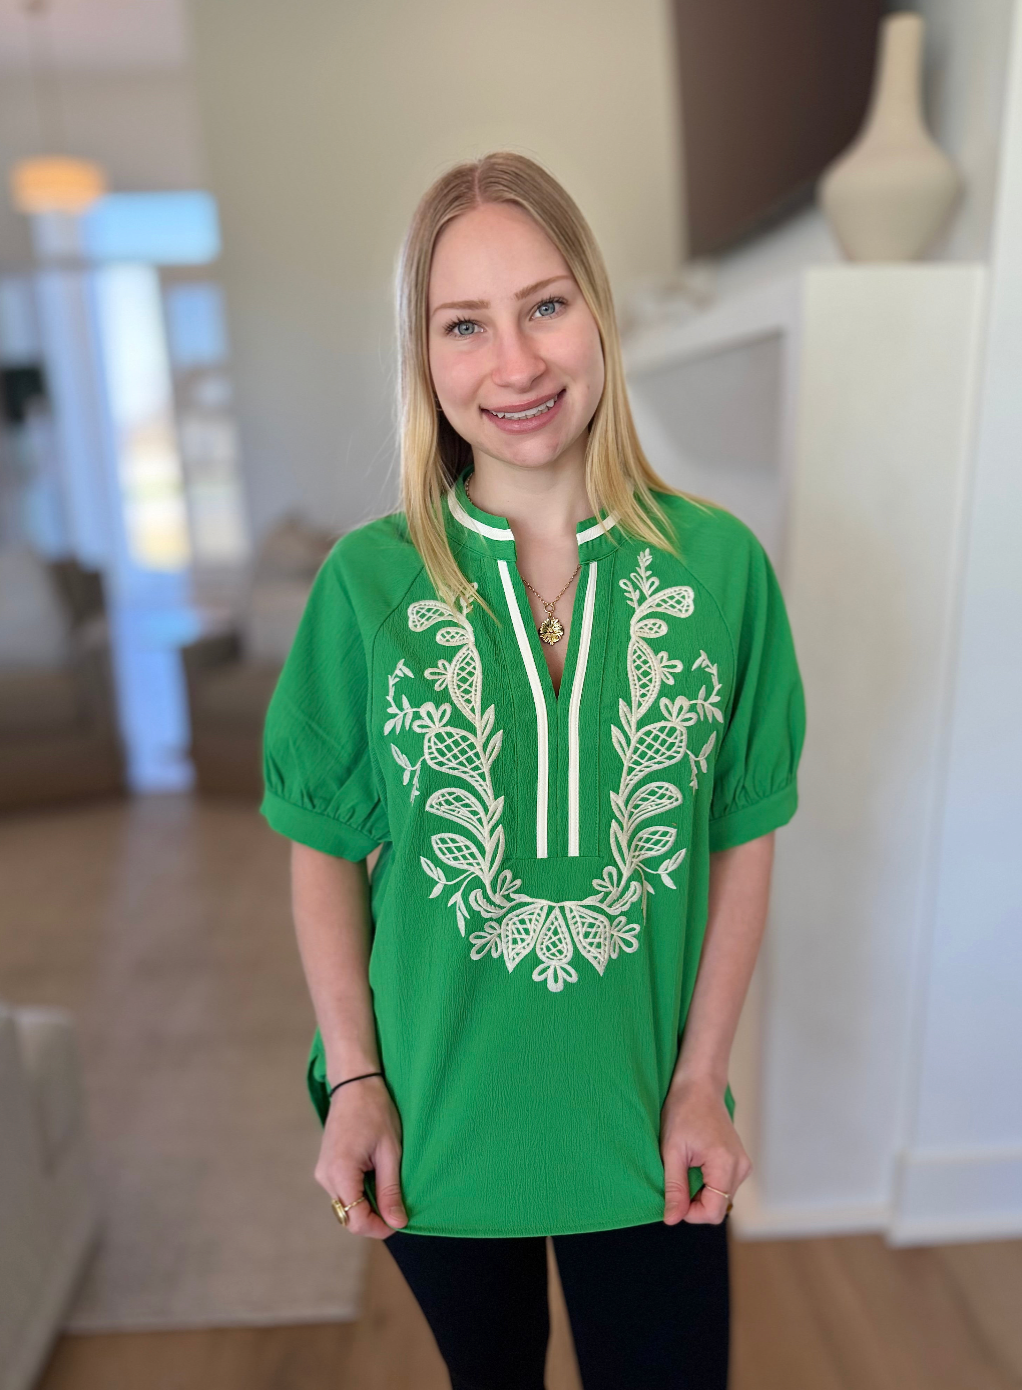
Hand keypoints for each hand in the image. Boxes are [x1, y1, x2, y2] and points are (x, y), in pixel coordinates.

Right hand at [314, 1075, 407, 1237]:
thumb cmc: (376, 1111)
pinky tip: (374, 1176)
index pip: (355, 1220)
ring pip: (345, 1206)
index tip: (399, 1221)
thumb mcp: (390, 1152)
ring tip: (387, 1185)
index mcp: (340, 1173)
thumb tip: (397, 1223)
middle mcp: (325, 1176)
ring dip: (366, 1205)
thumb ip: (390, 1190)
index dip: (378, 1227)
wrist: (355, 1084)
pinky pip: (342, 1192)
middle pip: (348, 1216)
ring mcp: (322, 1172)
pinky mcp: (325, 1167)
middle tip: (397, 1205)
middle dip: (373, 1218)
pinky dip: (359, 1193)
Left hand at [660, 1075, 750, 1224]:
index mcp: (726, 1164)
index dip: (690, 1213)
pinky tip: (695, 1164)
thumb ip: (674, 1188)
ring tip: (686, 1166)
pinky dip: (707, 1184)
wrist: (700, 1086)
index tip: (674, 1196)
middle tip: (677, 1178)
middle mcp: (741, 1168)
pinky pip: (724, 1186)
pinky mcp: (740, 1162)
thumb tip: (672, 1220)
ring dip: (700, 1193)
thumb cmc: (683, 1111)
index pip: (713, 1212)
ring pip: (721, 1198)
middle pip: (719, 1207)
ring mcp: (743, 1165)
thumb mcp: (672, 1150)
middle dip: (694, 1202)